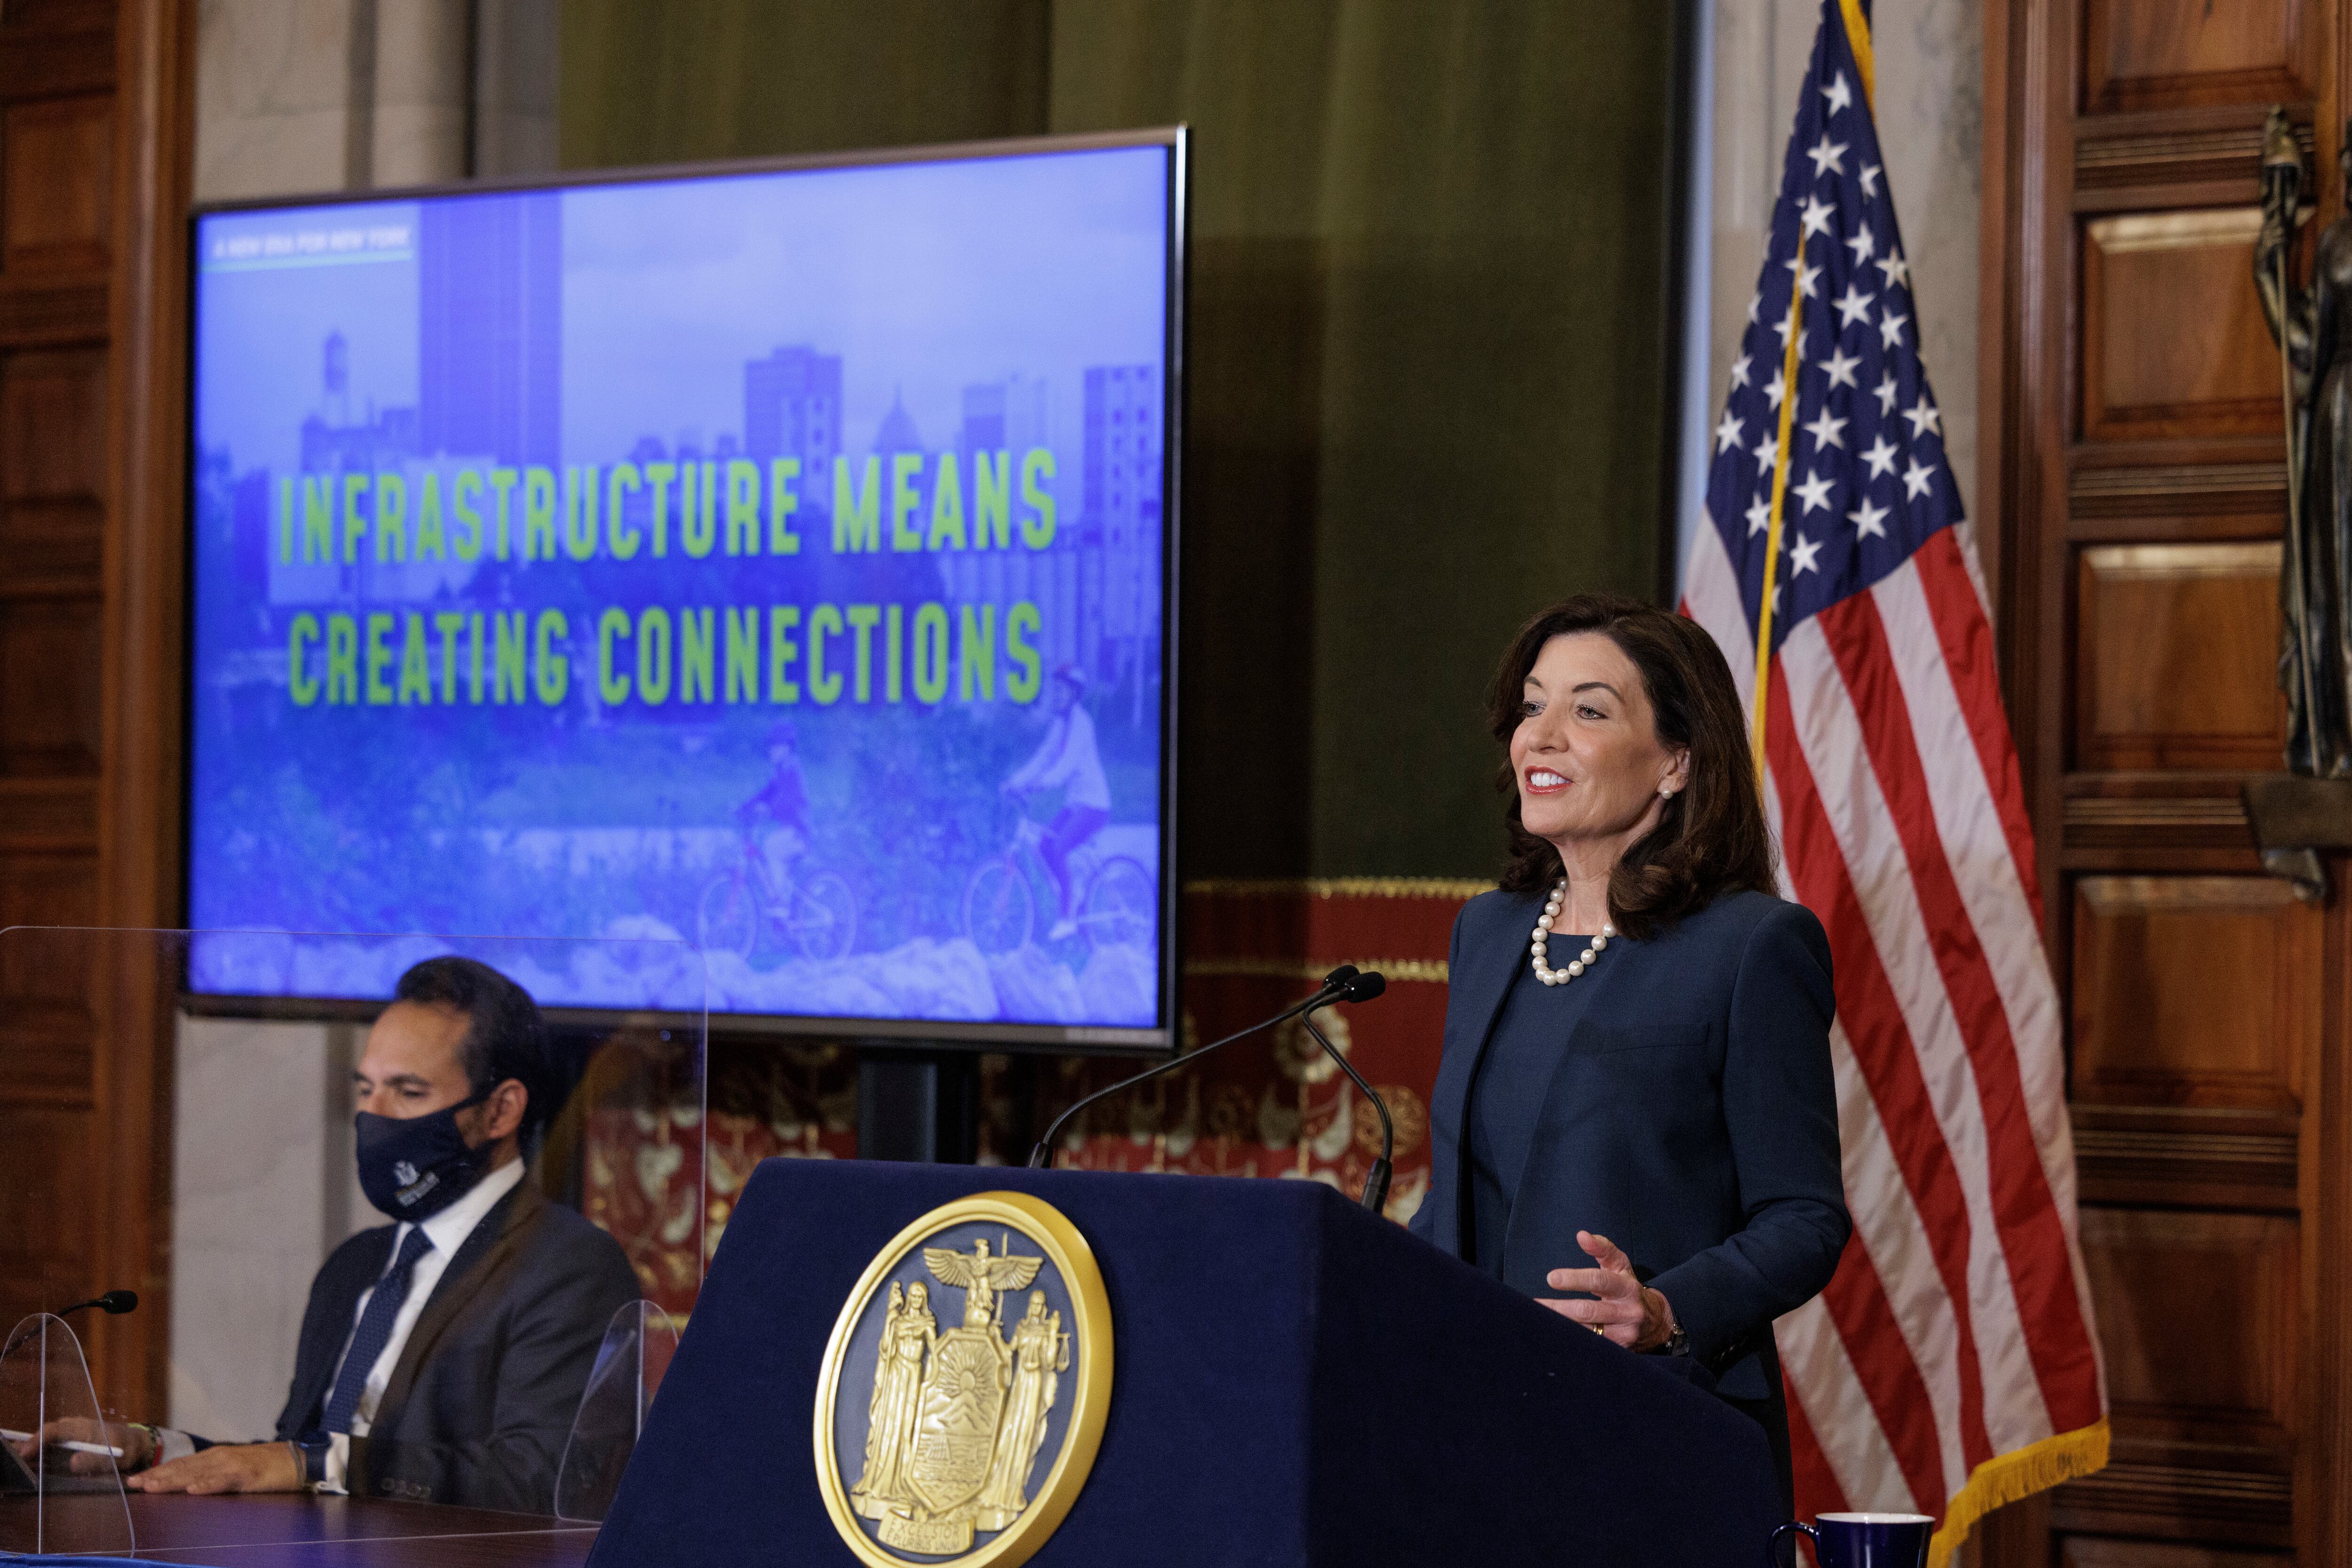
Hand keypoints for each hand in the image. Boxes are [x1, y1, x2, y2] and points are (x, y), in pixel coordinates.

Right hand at [8, 1417, 152, 1474]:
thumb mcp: (115, 1456)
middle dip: (25, 1446)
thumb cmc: (126, 1448)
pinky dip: (36, 1456)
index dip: (37, 1441)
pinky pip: (49, 1448)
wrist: (134, 1443)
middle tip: (9, 1461)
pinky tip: (24, 1465)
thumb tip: (73, 1463)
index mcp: (82, 1427)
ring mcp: (69, 1436)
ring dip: (28, 1451)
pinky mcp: (68, 1445)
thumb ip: (96, 1460)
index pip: (54, 1430)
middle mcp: (71, 1429)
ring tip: (11, 1464)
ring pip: (44, 1442)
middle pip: (43, 1435)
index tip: (23, 1453)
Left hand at [132, 1440, 302, 1494]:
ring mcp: (233, 1465)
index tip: (135, 1480)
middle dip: (156, 1476)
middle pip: (182, 1468)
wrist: (297, 1460)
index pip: (179, 1465)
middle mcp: (219, 1457)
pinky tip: (193, 1490)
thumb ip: (212, 1475)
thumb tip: (187, 1484)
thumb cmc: (265, 1467)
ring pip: (197, 1473)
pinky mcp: (247, 1475)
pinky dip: (207, 1485)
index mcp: (214, 1456)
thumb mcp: (233, 1470)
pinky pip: (223, 1481)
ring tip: (152, 1486)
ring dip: (173, 1480)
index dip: (157, 1472)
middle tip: (133, 1484)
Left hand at [1540, 1229, 1676, 1352]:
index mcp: (1627, 1288)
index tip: (1551, 1278)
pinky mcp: (1618, 1350)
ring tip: (1538, 1319)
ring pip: (1586, 1331)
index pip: (1599, 1281)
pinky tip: (1553, 1334)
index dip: (1574, 1279)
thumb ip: (1602, 1248)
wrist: (1654, 1322)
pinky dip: (1570, 1339)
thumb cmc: (1628, 1287)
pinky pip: (1589, 1346)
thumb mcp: (1620, 1265)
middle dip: (1560, 1308)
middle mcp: (1627, 1312)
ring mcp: (1623, 1334)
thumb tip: (1582, 1235)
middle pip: (1588, 1310)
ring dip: (1560, 1325)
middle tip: (1536, 1304)